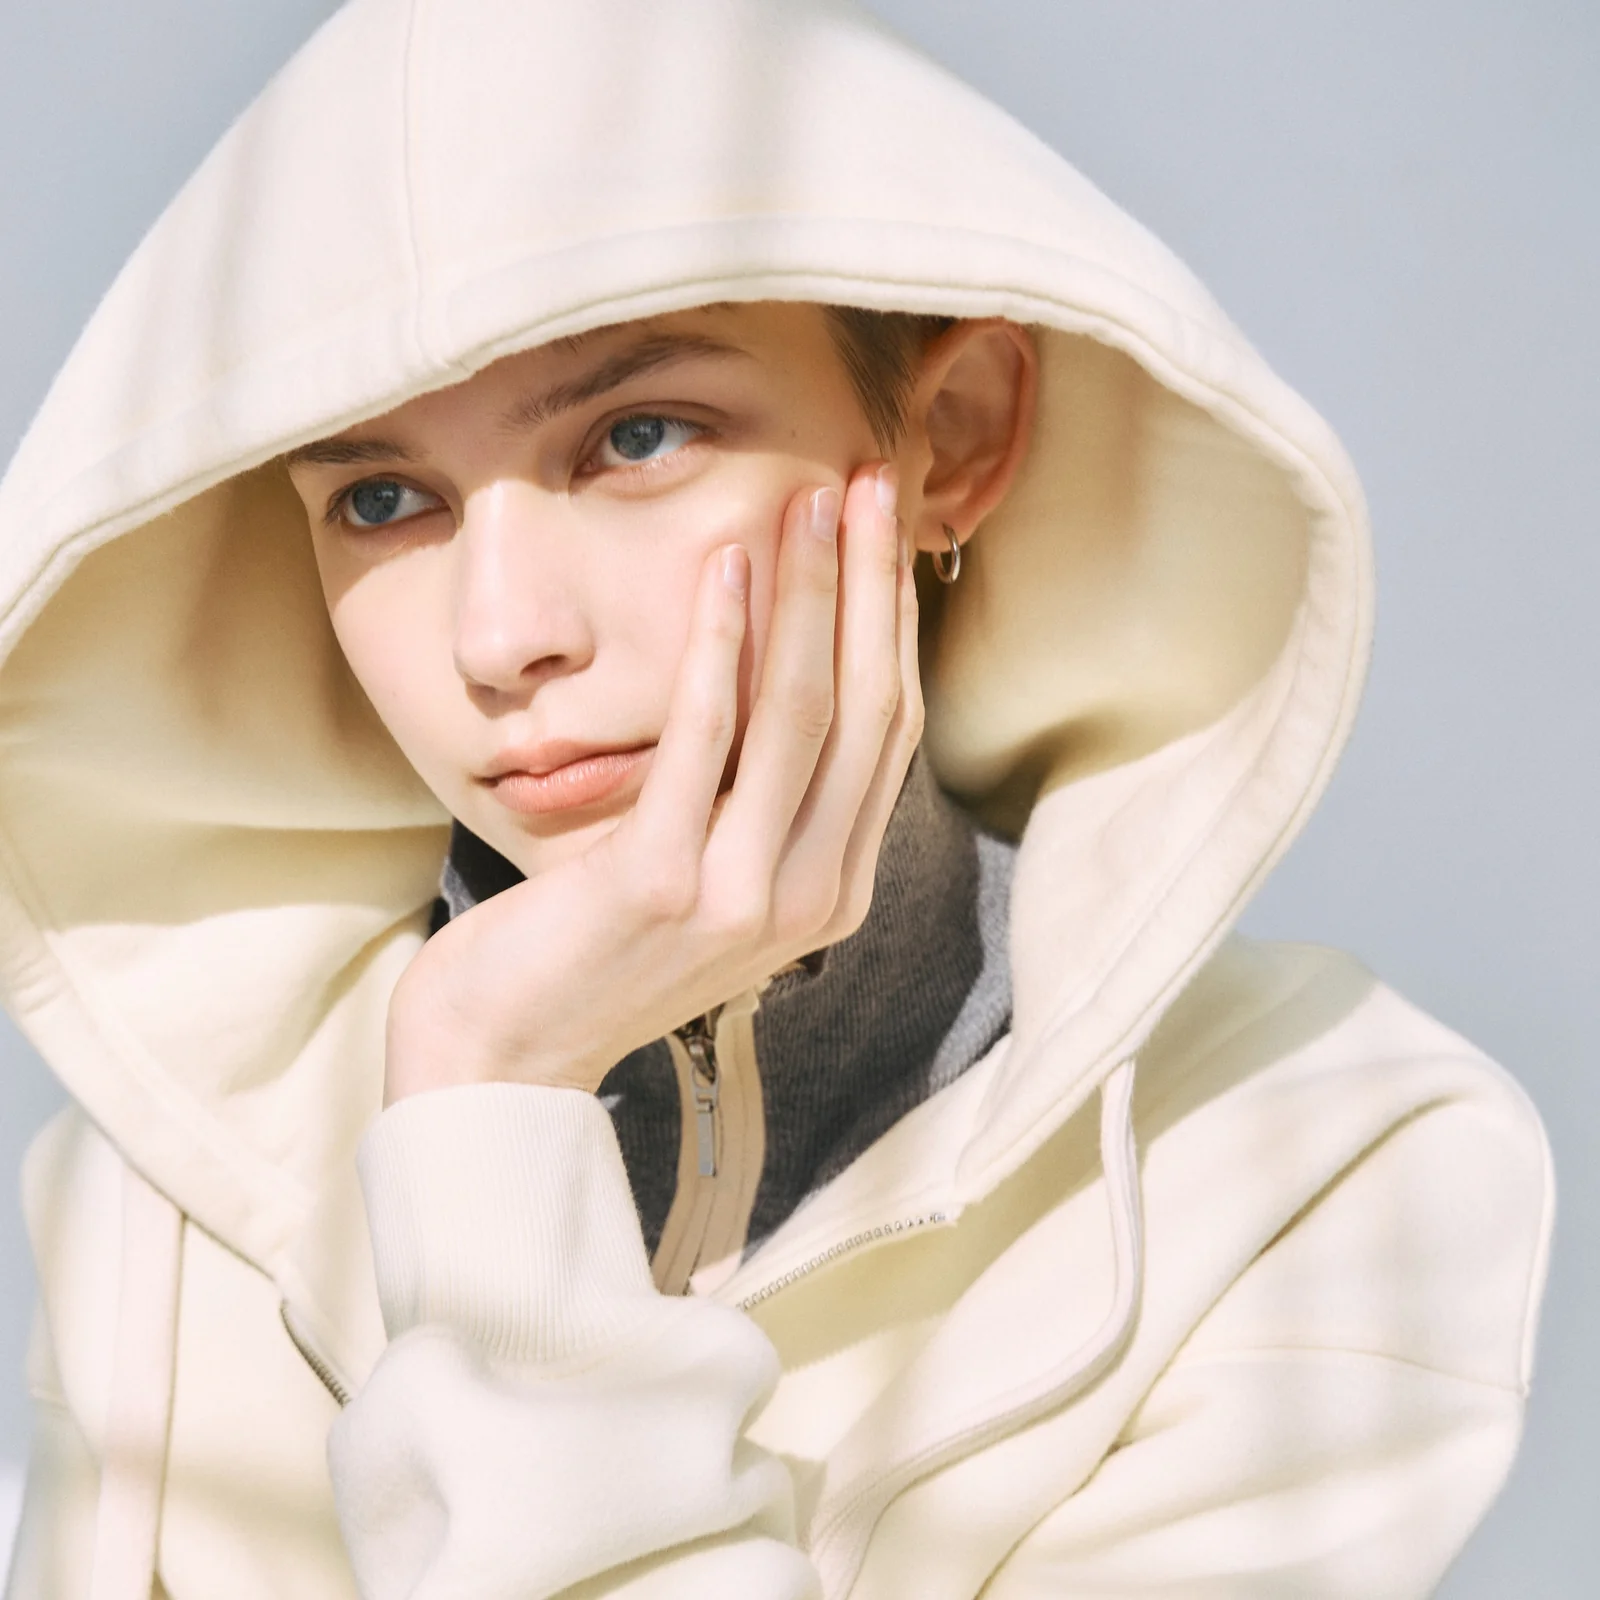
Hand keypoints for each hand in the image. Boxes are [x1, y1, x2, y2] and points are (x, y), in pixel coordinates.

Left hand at [383, 461, 922, 1102]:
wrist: (502, 1057)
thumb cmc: (592, 954)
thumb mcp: (709, 883)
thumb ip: (761, 809)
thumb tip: (780, 687)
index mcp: (831, 893)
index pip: (887, 733)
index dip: (892, 624)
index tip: (884, 535)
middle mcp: (808, 898)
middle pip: (866, 711)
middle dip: (872, 587)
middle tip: (872, 483)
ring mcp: (743, 898)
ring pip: (802, 714)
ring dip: (810, 594)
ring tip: (813, 501)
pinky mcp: (666, 885)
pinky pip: (705, 741)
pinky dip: (718, 647)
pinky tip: (723, 569)